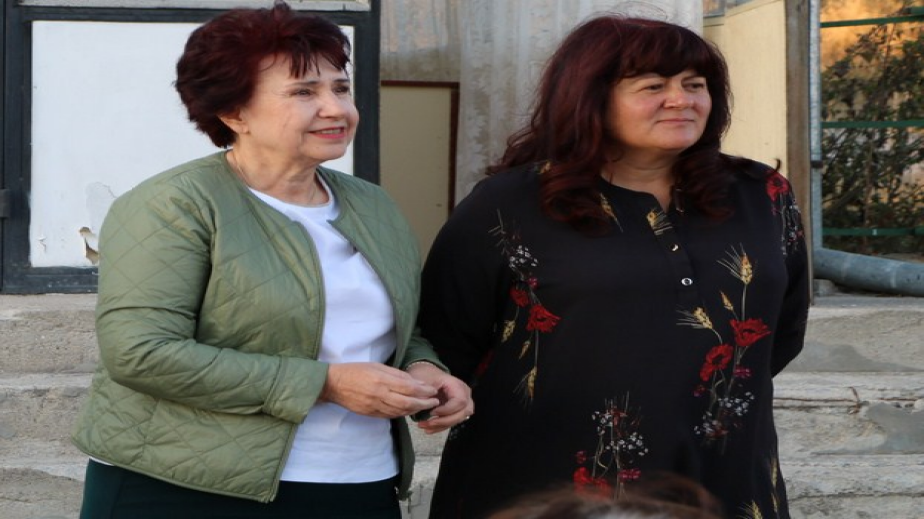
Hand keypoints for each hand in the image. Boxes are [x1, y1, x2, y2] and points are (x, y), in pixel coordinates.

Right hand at [320, 363, 439, 418]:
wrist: (334, 384)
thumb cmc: (356, 371)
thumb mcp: (377, 366)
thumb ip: (396, 374)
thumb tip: (416, 381)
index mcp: (382, 380)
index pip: (409, 388)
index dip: (424, 390)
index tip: (433, 390)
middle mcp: (379, 395)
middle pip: (408, 403)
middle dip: (424, 403)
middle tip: (434, 402)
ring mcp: (374, 406)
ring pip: (400, 412)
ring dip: (415, 410)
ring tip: (425, 407)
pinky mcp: (370, 414)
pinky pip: (390, 416)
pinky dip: (402, 414)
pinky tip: (409, 411)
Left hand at [406, 363, 473, 433]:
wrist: (428, 374)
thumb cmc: (427, 375)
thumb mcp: (424, 381)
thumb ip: (425, 394)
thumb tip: (423, 407)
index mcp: (457, 385)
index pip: (460, 401)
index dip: (447, 410)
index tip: (431, 412)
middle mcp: (464, 394)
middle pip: (462, 413)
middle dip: (444, 421)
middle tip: (427, 423)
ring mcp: (462, 403)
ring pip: (458, 419)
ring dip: (441, 426)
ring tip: (425, 427)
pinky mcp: (457, 410)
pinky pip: (453, 421)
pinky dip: (441, 427)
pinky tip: (429, 429)